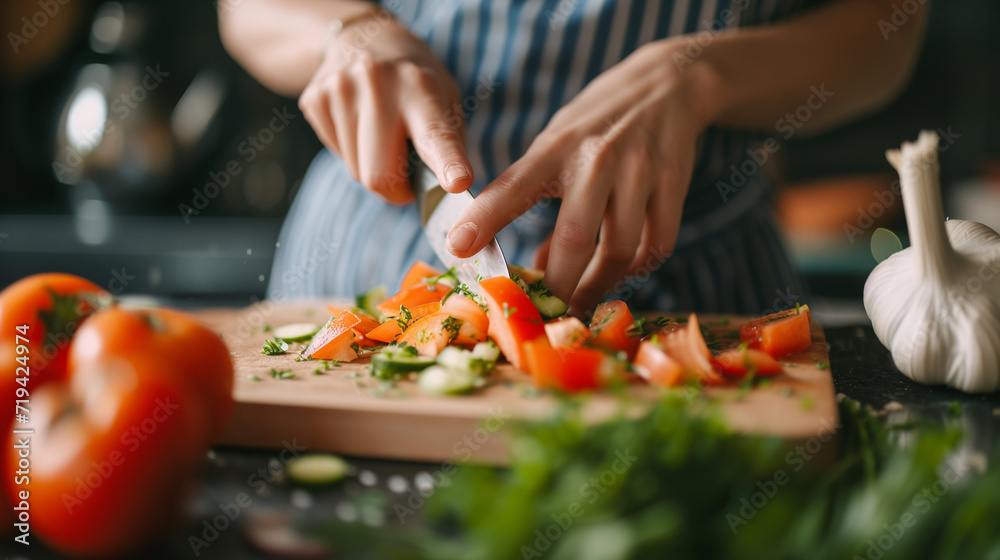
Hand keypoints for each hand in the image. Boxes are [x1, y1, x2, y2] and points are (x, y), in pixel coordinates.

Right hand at [298, 13, 472, 203]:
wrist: (364, 38)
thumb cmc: (415, 82)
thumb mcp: (446, 99)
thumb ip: (448, 144)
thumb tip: (444, 192)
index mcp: (420, 87)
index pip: (435, 135)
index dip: (448, 163)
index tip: (458, 183)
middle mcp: (377, 83)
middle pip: (379, 175)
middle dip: (395, 191)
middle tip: (406, 182)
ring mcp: (340, 89)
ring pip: (356, 171)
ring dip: (372, 167)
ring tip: (381, 135)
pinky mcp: (315, 99)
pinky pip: (337, 155)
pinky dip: (352, 153)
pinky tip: (359, 125)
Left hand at [446, 40, 718, 314]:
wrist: (667, 84)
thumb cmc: (596, 123)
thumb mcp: (556, 144)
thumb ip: (539, 196)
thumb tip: (536, 265)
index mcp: (555, 147)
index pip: (512, 186)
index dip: (483, 219)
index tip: (458, 248)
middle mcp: (596, 159)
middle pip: (574, 238)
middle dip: (556, 286)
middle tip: (544, 315)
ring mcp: (639, 171)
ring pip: (620, 251)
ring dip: (598, 286)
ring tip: (581, 301)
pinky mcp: (673, 184)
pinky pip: (657, 245)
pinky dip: (637, 268)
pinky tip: (622, 270)